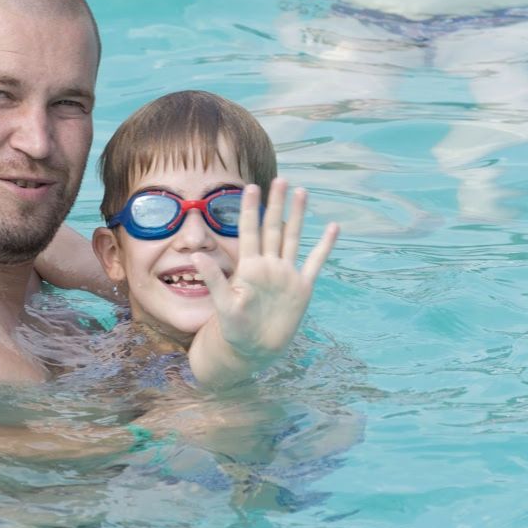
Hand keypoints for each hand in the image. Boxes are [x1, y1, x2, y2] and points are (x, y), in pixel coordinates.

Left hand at [192, 178, 339, 372]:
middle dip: (276, 204)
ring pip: (293, 238)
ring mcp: (286, 274)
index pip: (250, 231)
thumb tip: (195, 256)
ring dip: (298, 216)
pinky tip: (333, 228)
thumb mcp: (222, 304)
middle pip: (273, 228)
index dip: (250, 209)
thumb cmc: (234, 328)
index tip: (250, 186)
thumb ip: (214, 279)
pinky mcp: (302, 287)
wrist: (254, 349)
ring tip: (302, 192)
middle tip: (280, 179)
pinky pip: (315, 262)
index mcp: (249, 266)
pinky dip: (324, 246)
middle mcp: (269, 265)